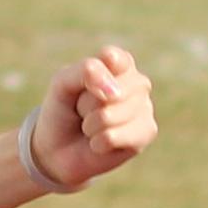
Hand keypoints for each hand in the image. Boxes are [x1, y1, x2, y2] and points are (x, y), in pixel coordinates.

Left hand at [31, 45, 154, 190]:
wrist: (59, 149)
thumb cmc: (64, 109)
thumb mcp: (63, 82)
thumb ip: (86, 71)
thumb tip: (114, 93)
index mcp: (121, 62)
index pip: (111, 59)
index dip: (90, 77)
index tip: (80, 86)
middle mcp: (138, 82)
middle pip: (109, 90)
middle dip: (86, 104)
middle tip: (83, 111)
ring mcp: (146, 107)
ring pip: (109, 115)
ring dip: (90, 125)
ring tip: (91, 127)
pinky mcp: (148, 132)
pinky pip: (113, 136)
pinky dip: (98, 143)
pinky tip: (100, 143)